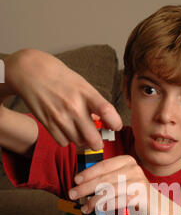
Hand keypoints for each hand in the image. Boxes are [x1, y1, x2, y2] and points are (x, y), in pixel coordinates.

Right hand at [4, 49, 121, 150]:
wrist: (30, 71)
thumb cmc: (59, 77)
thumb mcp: (81, 83)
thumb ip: (94, 102)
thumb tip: (104, 121)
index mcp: (85, 92)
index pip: (107, 111)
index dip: (115, 123)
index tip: (116, 127)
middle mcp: (73, 106)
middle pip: (93, 138)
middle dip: (98, 143)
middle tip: (98, 140)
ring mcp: (60, 117)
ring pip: (78, 142)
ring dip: (82, 140)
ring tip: (80, 131)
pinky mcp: (47, 124)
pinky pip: (63, 142)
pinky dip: (67, 140)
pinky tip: (67, 130)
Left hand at [68, 155, 152, 214]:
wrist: (156, 208)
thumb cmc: (133, 196)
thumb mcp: (119, 182)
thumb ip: (105, 179)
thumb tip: (81, 184)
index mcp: (126, 161)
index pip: (103, 166)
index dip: (87, 173)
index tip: (75, 180)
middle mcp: (133, 168)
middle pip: (104, 178)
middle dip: (85, 187)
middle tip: (73, 194)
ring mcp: (138, 181)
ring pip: (110, 190)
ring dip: (94, 200)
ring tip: (85, 207)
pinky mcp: (141, 195)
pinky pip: (119, 201)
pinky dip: (107, 206)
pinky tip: (99, 210)